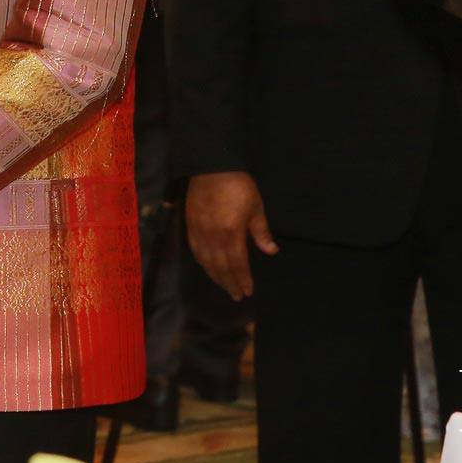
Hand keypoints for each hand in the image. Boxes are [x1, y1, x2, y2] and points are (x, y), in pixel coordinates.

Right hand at [185, 172, 277, 300]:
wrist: (212, 166)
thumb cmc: (238, 186)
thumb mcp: (256, 207)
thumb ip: (261, 232)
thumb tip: (271, 251)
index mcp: (232, 233)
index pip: (237, 263)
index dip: (242, 279)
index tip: (247, 291)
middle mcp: (213, 237)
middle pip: (221, 266)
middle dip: (229, 283)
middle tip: (236, 296)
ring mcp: (199, 231)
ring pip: (206, 261)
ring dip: (216, 276)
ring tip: (224, 286)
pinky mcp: (190, 225)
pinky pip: (195, 250)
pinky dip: (202, 263)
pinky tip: (207, 268)